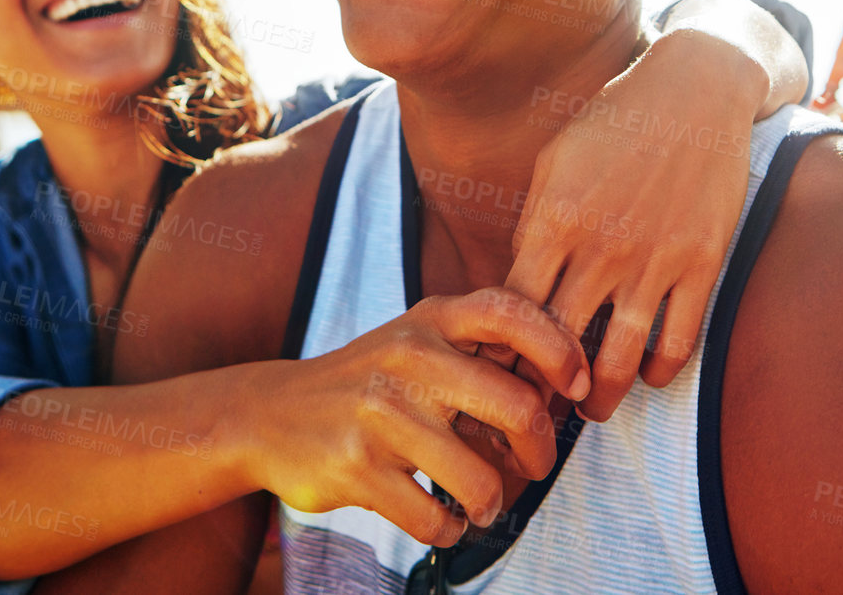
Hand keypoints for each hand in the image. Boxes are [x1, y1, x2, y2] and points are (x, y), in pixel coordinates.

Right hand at [236, 288, 588, 546]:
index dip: (559, 349)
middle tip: (534, 463)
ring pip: (480, 478)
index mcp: (431, 319)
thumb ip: (480, 347)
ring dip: (492, 502)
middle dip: (539, 449)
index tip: (574, 386)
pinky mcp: (358, 468)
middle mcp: (409, 358)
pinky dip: (448, 528)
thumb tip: (560, 384)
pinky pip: (433, 518)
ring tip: (482, 501)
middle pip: (517, 406)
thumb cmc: (367, 380)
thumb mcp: (417, 337)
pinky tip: (442, 518)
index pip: (511, 314)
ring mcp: (382, 414)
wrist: (268, 414)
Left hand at [506, 30, 769, 421]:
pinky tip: (646, 376)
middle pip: (559, 346)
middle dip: (543, 389)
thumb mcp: (556, 160)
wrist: (695, 90)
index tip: (498, 374)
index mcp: (554, 220)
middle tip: (537, 412)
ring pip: (618, 360)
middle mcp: (600, 247)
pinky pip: (678, 341)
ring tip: (593, 410)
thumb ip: (534, 223)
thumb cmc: (616, 120)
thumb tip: (516, 284)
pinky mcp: (702, 263)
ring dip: (601, 399)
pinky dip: (659, 372)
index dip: (502, 352)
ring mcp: (654, 259)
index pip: (514, 310)